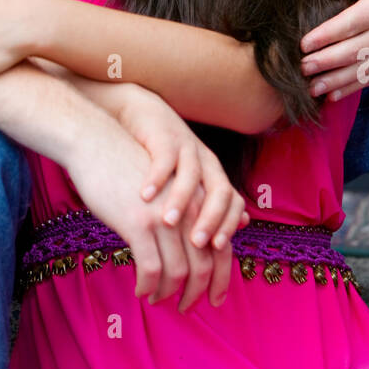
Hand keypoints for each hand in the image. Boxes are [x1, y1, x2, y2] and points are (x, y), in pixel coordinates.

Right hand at [62, 108, 241, 312]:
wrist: (96, 142)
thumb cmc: (130, 165)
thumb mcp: (167, 182)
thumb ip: (190, 207)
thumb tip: (205, 238)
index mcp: (200, 197)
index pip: (223, 246)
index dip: (222, 277)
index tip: (213, 298)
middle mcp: (190, 208)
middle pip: (206, 263)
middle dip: (198, 292)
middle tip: (185, 308)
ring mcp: (165, 216)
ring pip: (178, 270)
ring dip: (169, 292)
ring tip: (158, 299)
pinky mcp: (139, 222)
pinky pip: (150, 267)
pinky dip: (147, 285)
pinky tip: (140, 290)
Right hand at [111, 82, 248, 243]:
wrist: (136, 116)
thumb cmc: (156, 160)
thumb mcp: (183, 183)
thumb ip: (203, 210)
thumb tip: (225, 243)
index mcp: (212, 176)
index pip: (232, 204)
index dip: (228, 227)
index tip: (214, 252)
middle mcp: (204, 162)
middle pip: (219, 192)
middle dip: (210, 221)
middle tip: (195, 244)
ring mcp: (184, 148)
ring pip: (192, 176)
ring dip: (181, 200)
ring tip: (167, 223)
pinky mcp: (162, 137)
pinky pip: (164, 158)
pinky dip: (157, 177)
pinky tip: (145, 196)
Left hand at [300, 0, 368, 100]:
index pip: (349, 24)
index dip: (325, 36)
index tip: (304, 44)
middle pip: (353, 51)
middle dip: (326, 62)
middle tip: (302, 68)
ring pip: (362, 70)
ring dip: (336, 81)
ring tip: (313, 88)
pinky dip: (353, 88)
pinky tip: (333, 95)